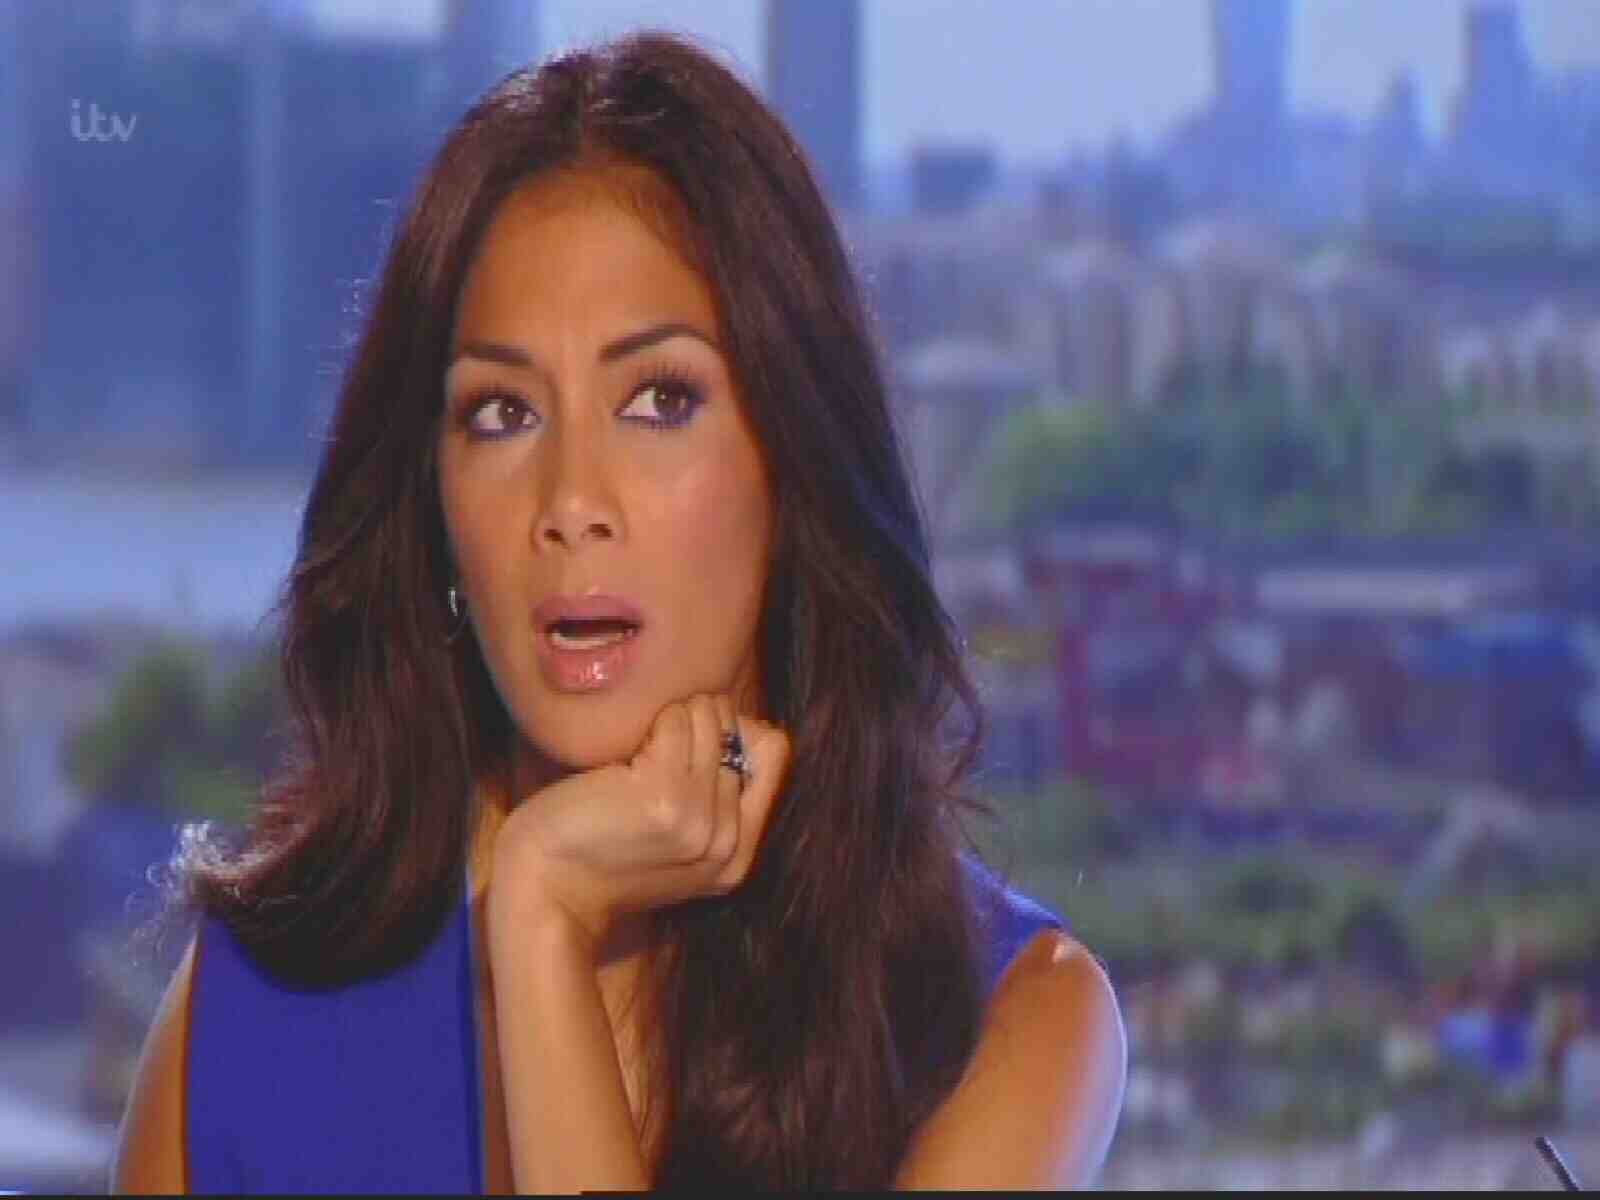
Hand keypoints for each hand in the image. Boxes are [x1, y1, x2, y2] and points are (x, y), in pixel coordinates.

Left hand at [486, 693, 789, 958]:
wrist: (544, 893)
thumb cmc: (595, 854)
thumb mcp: (674, 844)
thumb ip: (714, 804)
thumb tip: (741, 725)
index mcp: (738, 857)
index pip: (775, 751)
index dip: (736, 731)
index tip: (693, 745)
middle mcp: (729, 841)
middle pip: (741, 729)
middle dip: (698, 722)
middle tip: (654, 749)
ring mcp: (701, 819)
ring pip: (710, 717)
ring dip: (672, 718)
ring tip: (638, 753)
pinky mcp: (666, 797)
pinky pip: (676, 721)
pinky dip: (650, 723)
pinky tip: (623, 758)